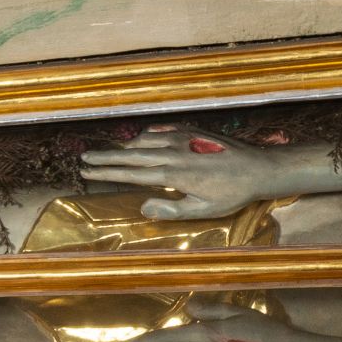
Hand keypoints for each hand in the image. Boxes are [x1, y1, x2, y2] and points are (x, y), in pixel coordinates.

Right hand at [81, 127, 300, 219]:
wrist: (257, 168)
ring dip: (123, 147)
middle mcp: (172, 153)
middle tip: (84, 159)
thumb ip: (171, 209)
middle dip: (105, 157)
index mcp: (172, 174)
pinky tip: (140, 141)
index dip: (107, 173)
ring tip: (107, 154)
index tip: (87, 173)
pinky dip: (145, 136)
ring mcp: (181, 139)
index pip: (131, 173)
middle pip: (130, 155)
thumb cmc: (231, 194)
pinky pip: (160, 131)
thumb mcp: (203, 210)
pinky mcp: (191, 131)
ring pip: (143, 141)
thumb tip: (143, 207)